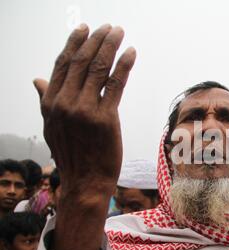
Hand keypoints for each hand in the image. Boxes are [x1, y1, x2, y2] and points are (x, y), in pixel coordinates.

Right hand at [33, 24, 135, 199]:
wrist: (86, 181)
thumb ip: (46, 100)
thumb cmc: (72, 154)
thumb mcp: (51, 127)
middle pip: (81, 62)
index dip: (75, 43)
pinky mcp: (106, 118)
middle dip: (96, 40)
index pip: (62, 64)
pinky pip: (116, 85)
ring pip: (99, 69)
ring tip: (120, 34)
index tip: (85, 29)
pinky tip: (131, 54)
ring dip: (111, 47)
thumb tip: (37, 80)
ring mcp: (85, 110)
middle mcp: (65, 103)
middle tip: (109, 28)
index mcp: (50, 103)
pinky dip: (124, 66)